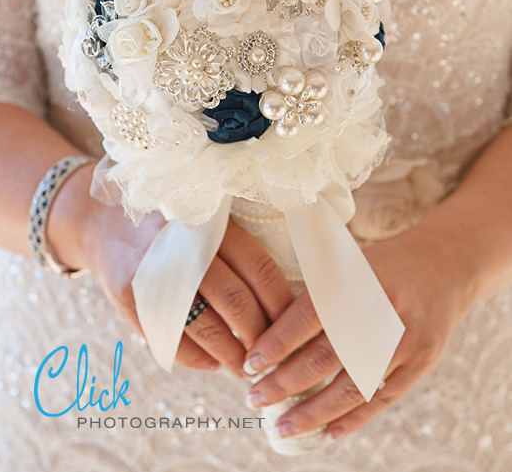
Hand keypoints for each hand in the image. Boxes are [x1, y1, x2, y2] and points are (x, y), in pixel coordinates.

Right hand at [49, 165, 294, 377]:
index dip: (281, 302)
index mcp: (210, 223)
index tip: (294, 324)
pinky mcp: (129, 297)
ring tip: (246, 367)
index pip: (259, 268)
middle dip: (261, 334)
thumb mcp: (204, 218)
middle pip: (236, 301)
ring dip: (232, 356)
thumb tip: (285, 300)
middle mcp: (181, 246)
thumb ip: (238, 248)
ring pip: (207, 328)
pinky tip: (214, 362)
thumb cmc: (170, 225)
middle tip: (273, 352)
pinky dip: (199, 359)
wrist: (102, 220)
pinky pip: (172, 341)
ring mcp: (152, 273)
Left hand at [241, 205, 476, 439]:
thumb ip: (317, 294)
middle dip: (285, 382)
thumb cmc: (383, 265)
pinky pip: (383, 397)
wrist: (445, 264)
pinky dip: (353, 418)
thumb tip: (269, 335)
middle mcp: (380, 310)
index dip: (276, 343)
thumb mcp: (350, 263)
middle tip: (256, 398)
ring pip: (352, 385)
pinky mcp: (422, 361)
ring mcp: (404, 340)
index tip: (250, 365)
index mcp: (356, 279)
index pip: (308, 316)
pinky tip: (327, 432)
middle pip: (325, 356)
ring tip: (284, 426)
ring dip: (314, 411)